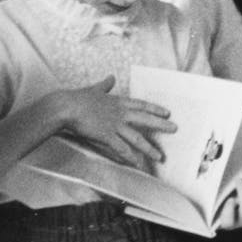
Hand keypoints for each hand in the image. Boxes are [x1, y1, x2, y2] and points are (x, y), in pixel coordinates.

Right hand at [56, 76, 174, 168]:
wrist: (66, 107)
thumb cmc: (78, 98)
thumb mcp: (95, 89)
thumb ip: (105, 85)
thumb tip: (110, 77)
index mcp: (118, 101)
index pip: (141, 105)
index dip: (155, 109)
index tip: (167, 112)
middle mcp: (120, 113)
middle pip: (145, 119)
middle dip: (161, 125)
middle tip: (175, 129)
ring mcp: (115, 125)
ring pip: (137, 138)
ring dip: (149, 148)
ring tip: (160, 157)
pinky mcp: (107, 136)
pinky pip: (122, 149)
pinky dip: (131, 158)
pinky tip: (138, 165)